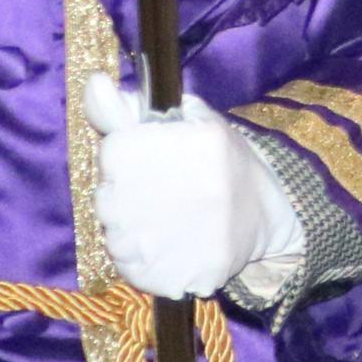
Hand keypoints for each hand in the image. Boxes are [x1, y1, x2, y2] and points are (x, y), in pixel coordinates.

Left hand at [82, 74, 298, 300]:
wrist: (269, 220)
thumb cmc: (227, 165)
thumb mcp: (193, 123)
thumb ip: (132, 109)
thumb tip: (92, 83)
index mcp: (179, 146)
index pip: (113, 152)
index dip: (130, 156)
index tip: (156, 161)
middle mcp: (166, 194)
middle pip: (106, 196)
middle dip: (127, 193)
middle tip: (165, 194)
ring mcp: (162, 243)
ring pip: (114, 233)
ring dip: (132, 228)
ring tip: (169, 221)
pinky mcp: (164, 278)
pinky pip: (128, 266)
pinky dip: (142, 258)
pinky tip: (170, 245)